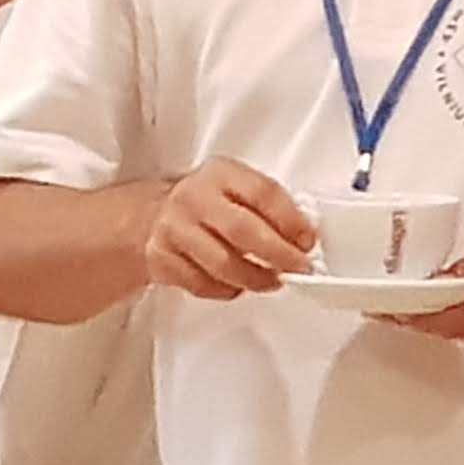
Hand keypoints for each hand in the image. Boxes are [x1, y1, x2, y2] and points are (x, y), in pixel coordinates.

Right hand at [144, 159, 314, 300]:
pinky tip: (238, 284)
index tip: (308, 240)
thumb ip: (270, 206)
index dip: (291, 220)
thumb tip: (304, 236)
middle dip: (278, 254)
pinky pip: (201, 284)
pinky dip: (227, 290)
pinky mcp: (160, 259)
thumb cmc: (207, 202)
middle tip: (298, 267)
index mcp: (221, 174)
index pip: (262, 193)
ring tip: (272, 281)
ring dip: (255, 279)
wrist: (154, 214)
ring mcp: (174, 229)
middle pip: (243, 231)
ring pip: (222, 264)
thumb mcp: (237, 187)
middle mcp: (194, 199)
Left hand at [390, 205, 463, 355]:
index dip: (409, 312)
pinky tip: (432, 302)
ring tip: (399, 297)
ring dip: (428, 316)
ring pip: (457, 332)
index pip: (447, 317)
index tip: (378, 305)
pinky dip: (449, 317)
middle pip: (447, 329)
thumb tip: (434, 284)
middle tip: (379, 297)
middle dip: (413, 313)